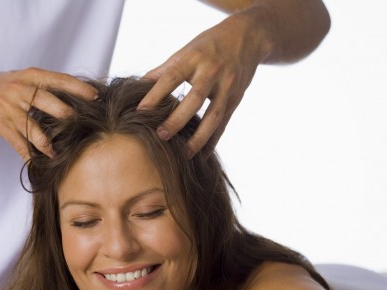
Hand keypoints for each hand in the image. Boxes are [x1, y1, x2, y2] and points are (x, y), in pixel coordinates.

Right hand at [0, 67, 96, 159]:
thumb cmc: (3, 86)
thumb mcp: (23, 78)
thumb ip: (46, 86)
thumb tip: (79, 93)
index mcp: (30, 76)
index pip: (59, 80)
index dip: (78, 88)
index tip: (96, 96)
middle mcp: (19, 90)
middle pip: (47, 101)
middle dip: (66, 114)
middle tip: (82, 123)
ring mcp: (9, 109)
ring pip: (32, 128)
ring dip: (47, 143)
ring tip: (57, 152)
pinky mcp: (2, 126)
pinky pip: (18, 144)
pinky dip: (29, 155)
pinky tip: (39, 162)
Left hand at [138, 14, 268, 155]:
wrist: (248, 36)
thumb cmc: (208, 45)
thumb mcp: (186, 50)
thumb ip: (163, 70)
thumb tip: (138, 86)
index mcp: (194, 59)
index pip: (172, 78)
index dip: (155, 94)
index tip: (140, 111)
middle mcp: (212, 73)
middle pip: (194, 100)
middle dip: (177, 120)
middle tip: (160, 136)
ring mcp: (227, 87)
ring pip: (213, 117)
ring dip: (198, 138)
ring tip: (183, 154)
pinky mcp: (236, 99)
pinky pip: (223, 124)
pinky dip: (212, 142)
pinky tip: (200, 156)